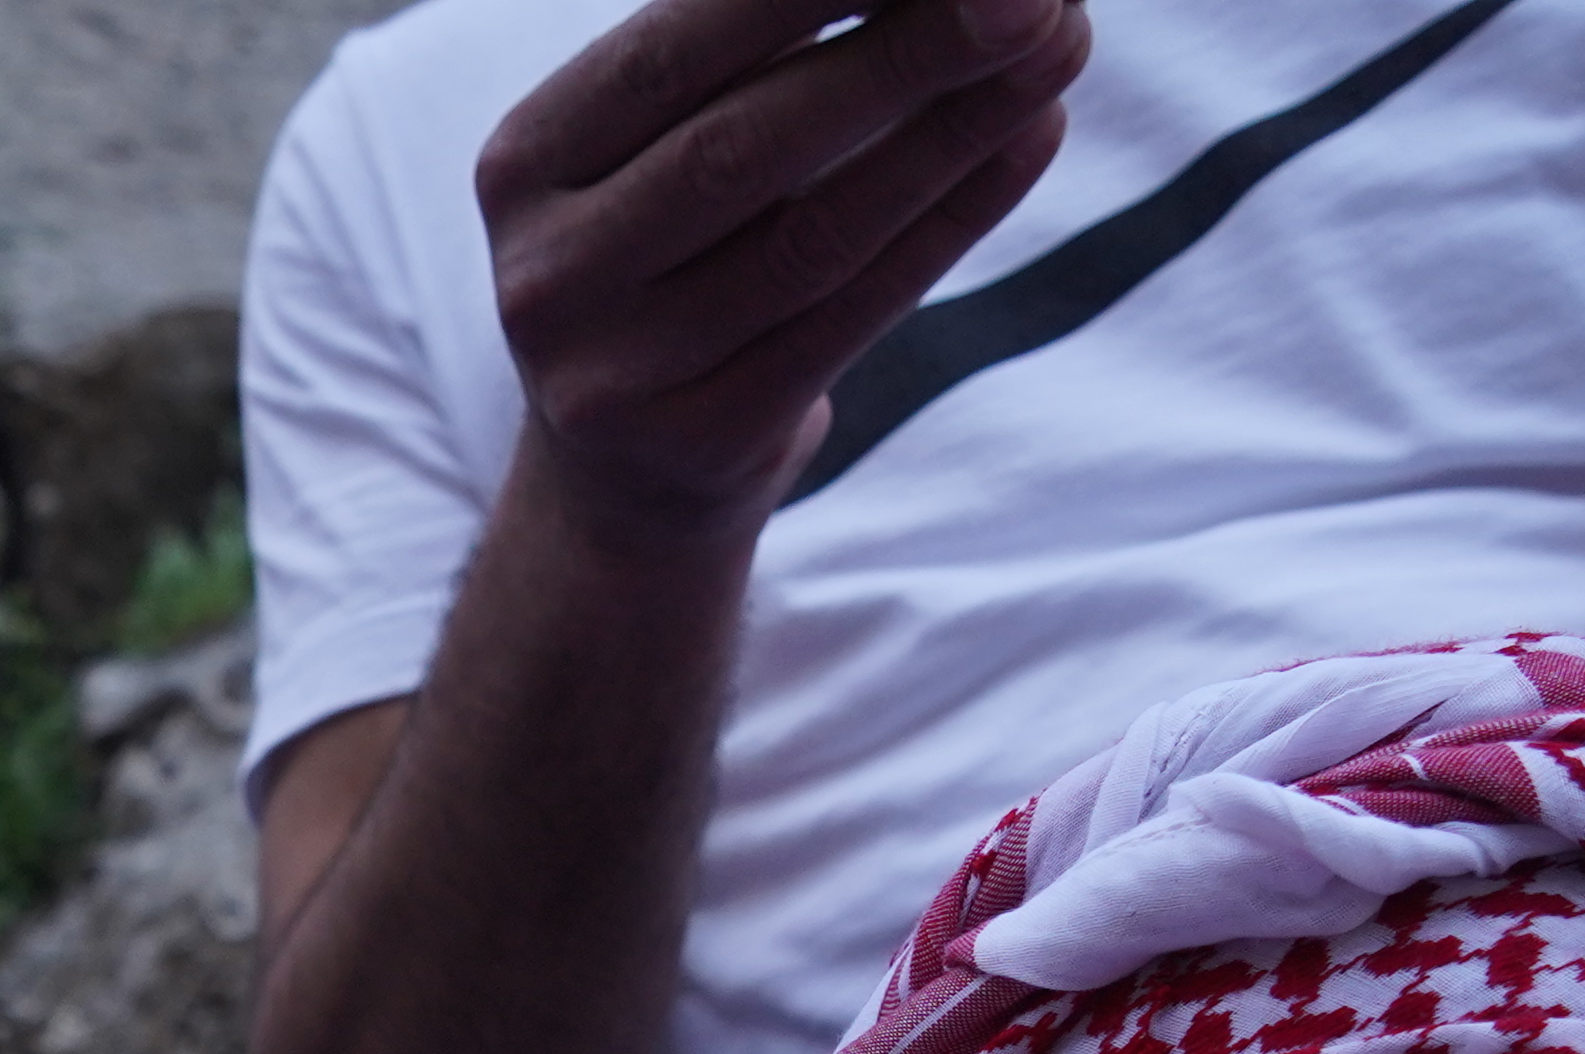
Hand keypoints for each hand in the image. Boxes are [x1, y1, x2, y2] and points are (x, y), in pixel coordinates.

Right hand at [474, 0, 1089, 541]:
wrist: (621, 474)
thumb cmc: (671, 253)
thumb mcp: (662, 143)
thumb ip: (757, 52)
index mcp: (525, 162)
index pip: (672, 50)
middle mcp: (549, 272)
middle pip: (744, 144)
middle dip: (903, 51)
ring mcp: (617, 375)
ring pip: (814, 238)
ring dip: (953, 132)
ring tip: (1058, 48)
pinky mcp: (703, 443)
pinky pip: (854, 318)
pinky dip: (953, 220)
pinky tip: (1028, 139)